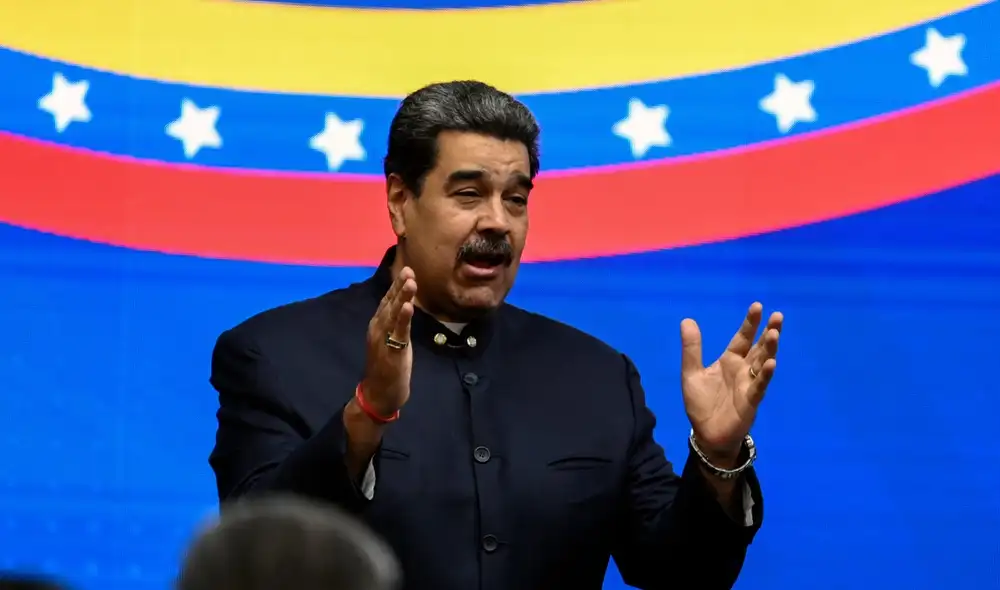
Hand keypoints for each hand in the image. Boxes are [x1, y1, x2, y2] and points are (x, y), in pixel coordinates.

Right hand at [360, 267, 416, 416]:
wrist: (379, 394)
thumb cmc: (388, 369)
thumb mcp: (394, 341)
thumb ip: (397, 325)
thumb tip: (405, 308)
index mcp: (378, 326)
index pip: (387, 302)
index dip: (396, 287)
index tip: (407, 271)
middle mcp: (378, 329)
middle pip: (390, 304)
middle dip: (399, 286)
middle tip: (409, 269)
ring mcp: (383, 340)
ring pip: (394, 314)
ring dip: (402, 297)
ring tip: (411, 282)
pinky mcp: (392, 351)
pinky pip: (399, 332)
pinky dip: (403, 318)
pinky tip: (409, 306)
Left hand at [679, 302, 781, 461]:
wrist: (706, 434)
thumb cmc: (701, 404)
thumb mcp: (691, 373)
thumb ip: (692, 348)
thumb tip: (687, 319)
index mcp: (729, 361)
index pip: (742, 338)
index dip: (750, 323)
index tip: (758, 306)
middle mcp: (743, 370)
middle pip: (758, 347)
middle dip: (768, 332)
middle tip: (777, 316)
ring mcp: (749, 384)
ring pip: (763, 363)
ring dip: (769, 349)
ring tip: (774, 333)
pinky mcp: (751, 401)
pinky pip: (759, 386)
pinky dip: (765, 375)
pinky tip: (771, 363)